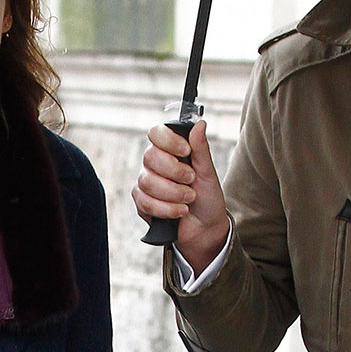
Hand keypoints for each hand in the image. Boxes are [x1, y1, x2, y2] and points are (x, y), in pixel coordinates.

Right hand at [132, 119, 229, 275]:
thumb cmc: (207, 199)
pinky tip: (180, 211)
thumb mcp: (208, 172)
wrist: (205, 228)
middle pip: (150, 156)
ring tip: (189, 199)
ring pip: (148, 181)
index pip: (156, 133)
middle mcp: (155, 164)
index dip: (169, 141)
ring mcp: (146, 183)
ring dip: (173, 193)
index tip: (186, 151)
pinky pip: (146, 202)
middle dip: (174, 172)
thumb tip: (200, 124)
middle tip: (191, 181)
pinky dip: (166, 209)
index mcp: (170, 151)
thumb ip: (201, 149)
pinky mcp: (142, 203)